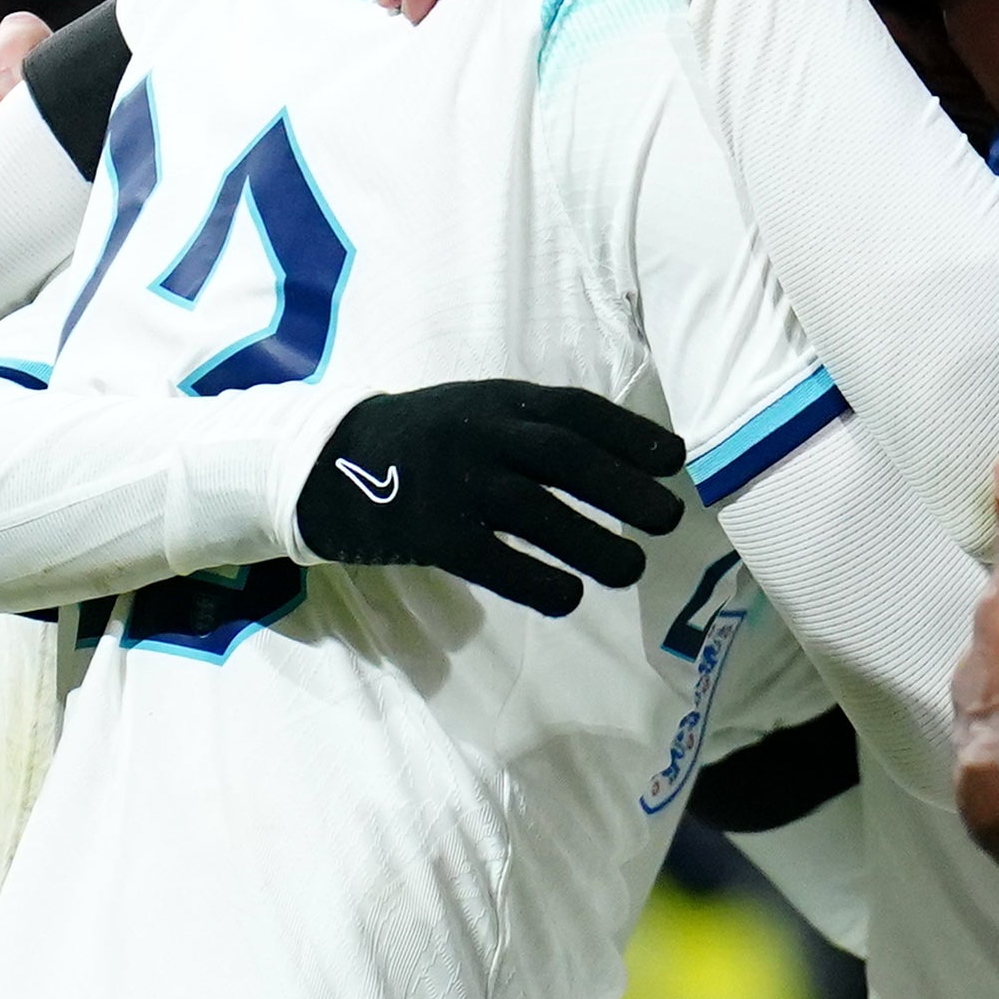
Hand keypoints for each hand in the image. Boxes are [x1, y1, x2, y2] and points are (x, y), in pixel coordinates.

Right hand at [294, 380, 691, 617]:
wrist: (324, 461)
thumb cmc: (423, 440)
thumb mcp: (479, 412)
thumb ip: (536, 429)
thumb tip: (624, 463)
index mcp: (500, 401)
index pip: (577, 410)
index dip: (629, 435)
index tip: (674, 461)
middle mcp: (481, 433)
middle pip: (565, 457)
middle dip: (624, 486)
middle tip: (669, 519)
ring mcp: (452, 482)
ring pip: (535, 511)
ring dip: (592, 542)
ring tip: (632, 569)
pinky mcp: (427, 532)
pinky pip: (490, 559)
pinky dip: (535, 580)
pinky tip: (570, 598)